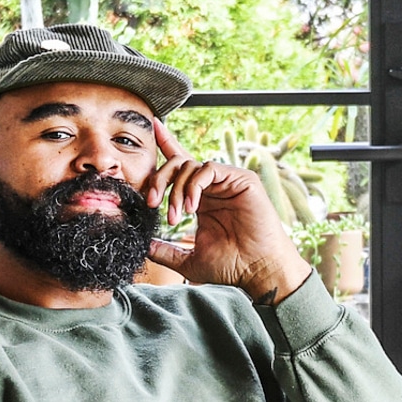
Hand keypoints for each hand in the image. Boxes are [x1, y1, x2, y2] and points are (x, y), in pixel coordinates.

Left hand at [146, 121, 310, 304]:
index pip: (181, 167)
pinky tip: (192, 208)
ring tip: (178, 217)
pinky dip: (194, 186)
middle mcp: (213, 187)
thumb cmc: (231, 266)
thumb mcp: (189, 260)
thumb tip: (144, 246)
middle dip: (159, 179)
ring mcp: (228, 182)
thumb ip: (166, 252)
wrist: (257, 271)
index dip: (167, 145)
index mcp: (201, 199)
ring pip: (190, 166)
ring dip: (176, 190)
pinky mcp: (242, 180)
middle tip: (151, 202)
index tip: (153, 129)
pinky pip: (209, 169)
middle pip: (179, 164)